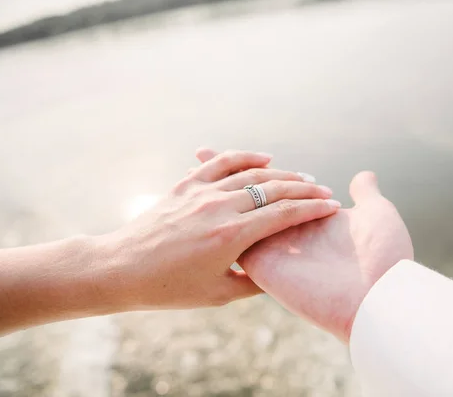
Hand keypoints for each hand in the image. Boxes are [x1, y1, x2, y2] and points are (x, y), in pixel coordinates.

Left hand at [99, 150, 340, 309]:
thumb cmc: (168, 289)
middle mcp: (219, 207)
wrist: (120, 268)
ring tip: (302, 178)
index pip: (284, 214)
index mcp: (231, 236)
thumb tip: (280, 271)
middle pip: (274, 189)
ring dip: (282, 173)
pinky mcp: (186, 185)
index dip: (312, 209)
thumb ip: (253, 282)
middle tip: (324, 191)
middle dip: (305, 189)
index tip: (332, 206)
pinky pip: (222, 163)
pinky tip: (264, 159)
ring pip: (252, 173)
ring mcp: (202, 192)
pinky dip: (246, 156)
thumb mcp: (217, 294)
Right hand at [196, 149, 412, 341]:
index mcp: (312, 218)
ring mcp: (274, 247)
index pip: (279, 186)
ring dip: (214, 187)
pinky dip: (217, 213)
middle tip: (200, 150)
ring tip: (192, 163)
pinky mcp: (263, 265)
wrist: (381, 301)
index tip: (238, 152)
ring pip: (238, 212)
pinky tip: (198, 192)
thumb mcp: (378, 215)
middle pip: (252, 196)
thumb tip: (364, 173)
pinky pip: (234, 237)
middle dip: (228, 173)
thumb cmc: (385, 256)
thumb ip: (366, 195)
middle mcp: (288, 232)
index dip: (262, 169)